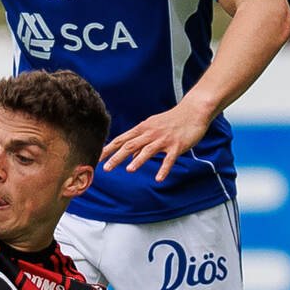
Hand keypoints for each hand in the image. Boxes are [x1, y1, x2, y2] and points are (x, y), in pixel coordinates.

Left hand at [100, 99, 214, 180]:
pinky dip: (164, 169)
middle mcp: (150, 134)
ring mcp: (163, 140)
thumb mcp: (152, 128)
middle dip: (117, 157)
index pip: (121, 139)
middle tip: (105, 168)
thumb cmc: (171, 120)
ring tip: (128, 170)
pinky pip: (169, 159)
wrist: (193, 111)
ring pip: (148, 150)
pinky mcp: (177, 145)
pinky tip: (158, 179)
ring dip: (138, 161)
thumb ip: (140, 142)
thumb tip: (129, 156)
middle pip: (130, 145)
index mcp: (142, 129)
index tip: (96, 157)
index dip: (108, 149)